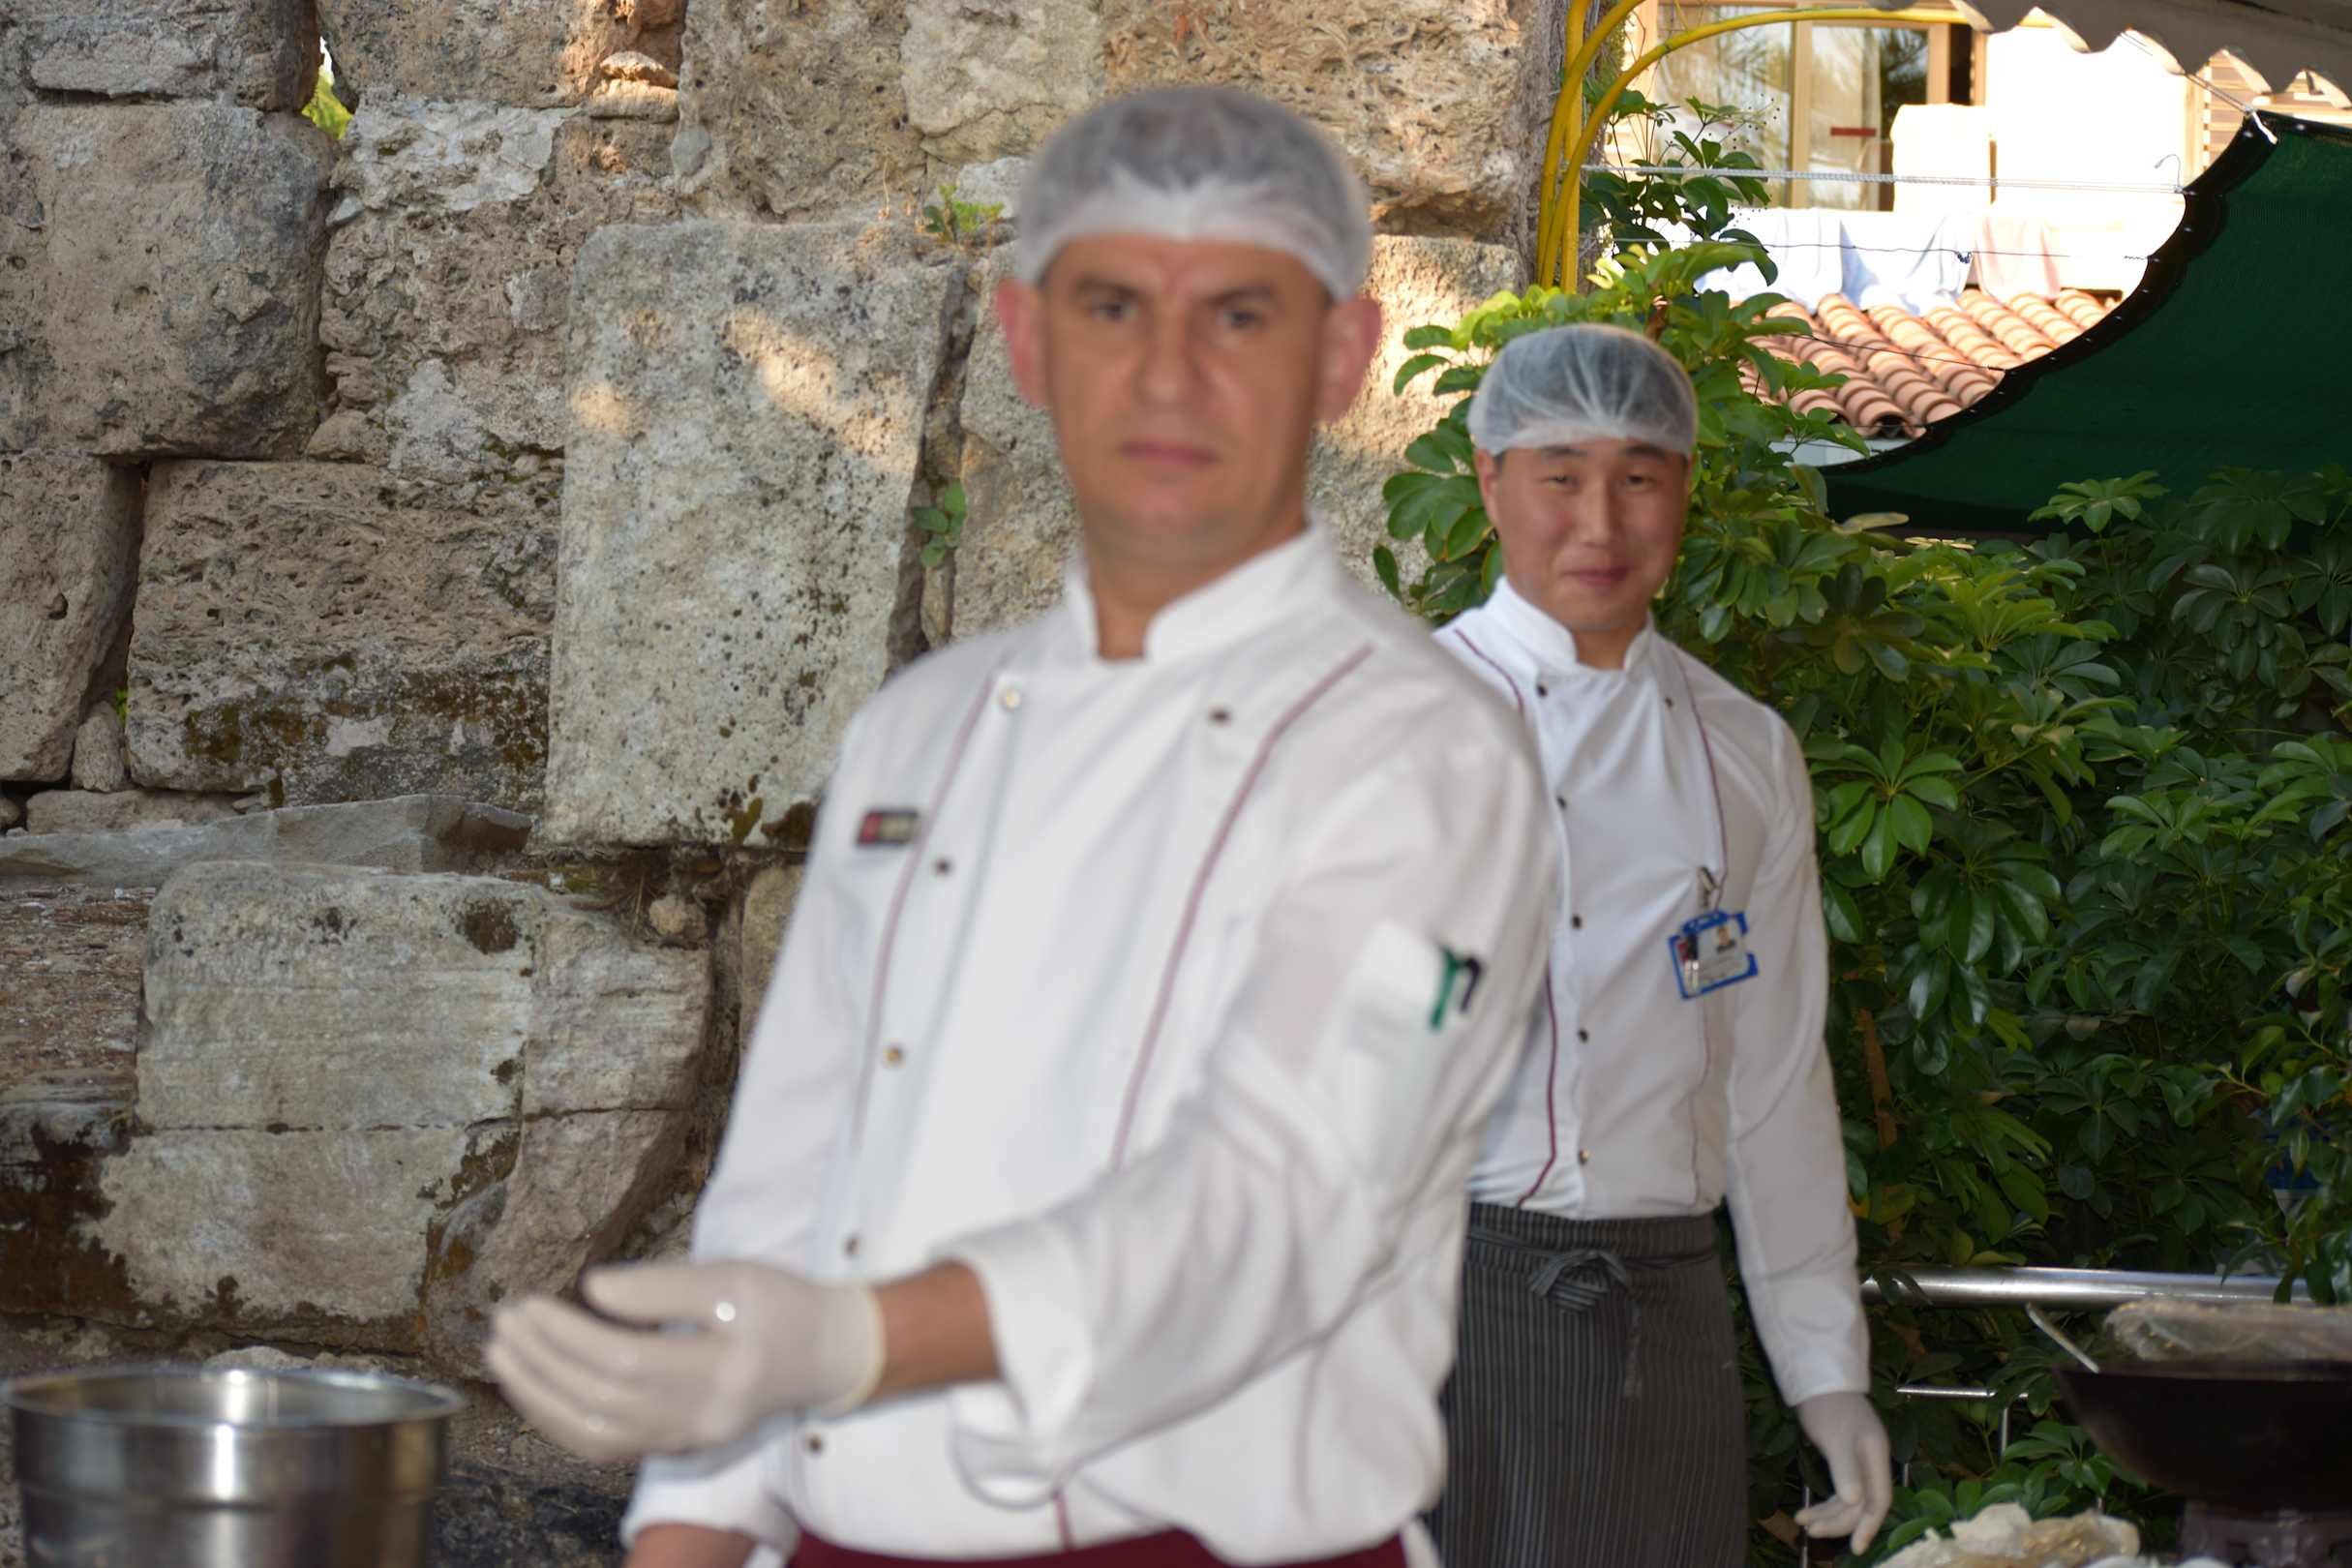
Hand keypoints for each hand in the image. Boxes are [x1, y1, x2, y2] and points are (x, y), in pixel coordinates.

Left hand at [485, 1261, 883, 1461]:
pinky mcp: (678, 1446)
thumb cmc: (782, 1304)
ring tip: (504, 1357)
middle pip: (601, 1399)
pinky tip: (536, 1389)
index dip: (567, 1335)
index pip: (625, 1360)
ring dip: (539, 1397)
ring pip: (595, 1435)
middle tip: (502, 1322)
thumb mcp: (734, 1275)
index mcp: (722, 1370)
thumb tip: (592, 1291)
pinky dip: (560, 1421)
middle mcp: (703, 1418)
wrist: (828, 1354)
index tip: (530, 1302)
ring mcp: (689, 1440)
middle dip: (541, 1361)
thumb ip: (664, 1285)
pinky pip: (606, 1447)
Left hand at [1793, 1390, 1892, 1553]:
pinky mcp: (1843, 1461)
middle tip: (1811, 1531)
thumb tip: (1855, 1503)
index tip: (1857, 1547)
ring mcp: (1858, 1462)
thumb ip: (1846, 1470)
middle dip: (1839, 1521)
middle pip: (1862, 1504)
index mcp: (1876, 1456)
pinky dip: (1824, 1503)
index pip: (1879, 1500)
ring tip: (1802, 1523)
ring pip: (1848, 1500)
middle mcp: (1871, 1462)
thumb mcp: (1835, 1437)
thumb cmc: (1827, 1404)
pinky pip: (1839, 1491)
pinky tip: (1807, 1512)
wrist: (1816, 1378)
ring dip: (1828, 1514)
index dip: (1869, 1525)